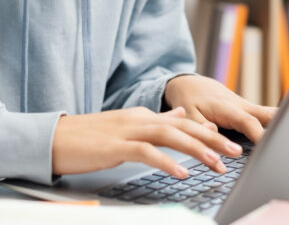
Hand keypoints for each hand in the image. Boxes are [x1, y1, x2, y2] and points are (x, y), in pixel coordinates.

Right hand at [51, 106, 243, 178]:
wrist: (54, 138)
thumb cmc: (88, 137)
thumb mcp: (126, 125)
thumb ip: (155, 121)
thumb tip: (179, 115)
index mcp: (142, 115)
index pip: (182, 121)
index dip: (208, 131)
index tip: (229, 142)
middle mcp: (138, 119)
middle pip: (183, 126)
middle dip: (211, 139)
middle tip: (234, 151)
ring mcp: (127, 131)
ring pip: (169, 136)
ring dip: (196, 149)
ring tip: (216, 163)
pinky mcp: (115, 146)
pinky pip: (147, 152)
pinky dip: (167, 162)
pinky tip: (182, 173)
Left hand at [163, 74, 275, 142]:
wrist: (188, 83)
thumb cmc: (188, 100)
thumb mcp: (188, 116)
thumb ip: (202, 129)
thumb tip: (217, 139)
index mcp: (225, 107)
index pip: (247, 121)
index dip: (259, 134)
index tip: (269, 147)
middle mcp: (240, 105)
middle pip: (267, 114)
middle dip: (284, 123)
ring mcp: (246, 106)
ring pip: (270, 114)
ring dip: (286, 122)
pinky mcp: (248, 110)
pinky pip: (266, 117)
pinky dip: (279, 124)